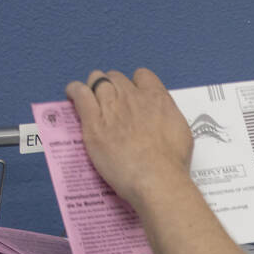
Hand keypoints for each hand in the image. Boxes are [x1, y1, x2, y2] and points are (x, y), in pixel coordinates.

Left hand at [65, 68, 193, 209]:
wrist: (156, 178)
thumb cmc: (172, 162)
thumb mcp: (181, 132)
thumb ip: (168, 117)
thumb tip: (159, 116)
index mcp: (157, 99)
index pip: (143, 75)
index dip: (136, 84)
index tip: (134, 95)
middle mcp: (133, 97)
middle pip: (116, 77)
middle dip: (113, 85)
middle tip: (111, 102)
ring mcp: (112, 108)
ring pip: (97, 80)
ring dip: (93, 86)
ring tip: (91, 97)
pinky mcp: (93, 122)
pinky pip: (80, 94)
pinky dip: (75, 91)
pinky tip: (73, 95)